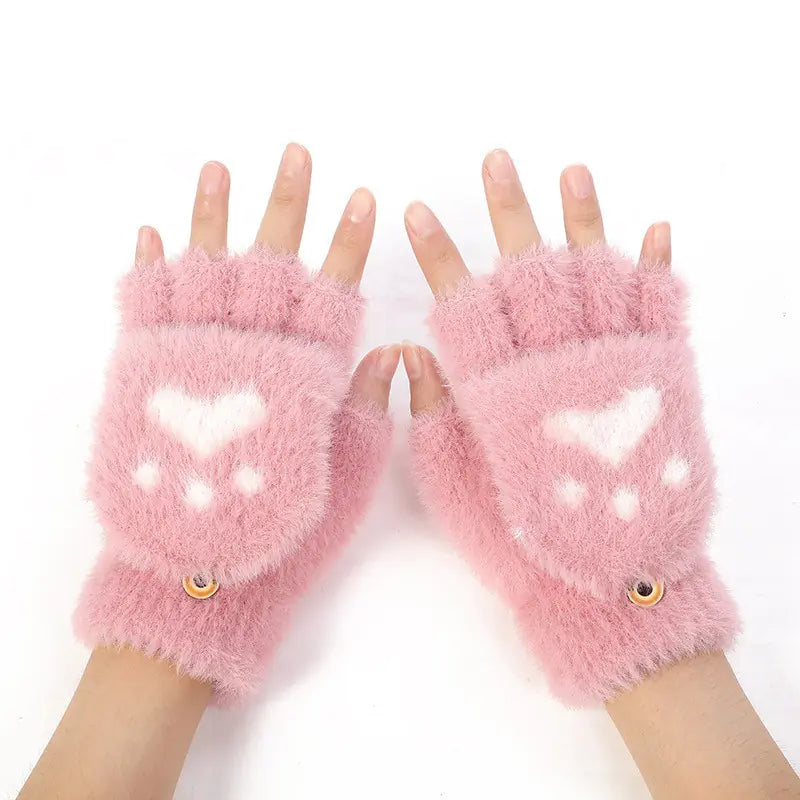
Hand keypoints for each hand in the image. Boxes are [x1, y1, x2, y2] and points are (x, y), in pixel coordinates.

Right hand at [402, 152, 735, 703]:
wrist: (606, 587)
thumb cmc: (516, 542)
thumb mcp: (453, 483)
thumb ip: (433, 411)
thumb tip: (410, 348)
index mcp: (497, 388)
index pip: (460, 302)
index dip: (437, 256)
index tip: (416, 211)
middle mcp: (554, 363)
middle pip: (529, 270)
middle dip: (508, 212)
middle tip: (498, 161)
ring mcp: (611, 365)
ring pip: (596, 274)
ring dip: (583, 219)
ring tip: (572, 173)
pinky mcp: (659, 380)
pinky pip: (662, 311)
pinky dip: (660, 269)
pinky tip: (655, 229)